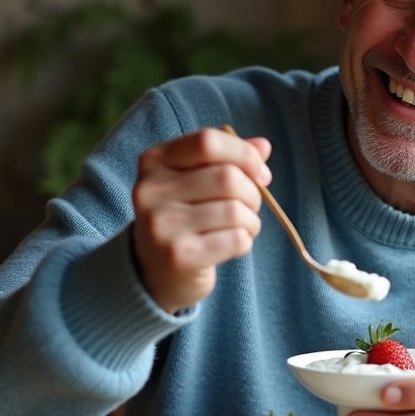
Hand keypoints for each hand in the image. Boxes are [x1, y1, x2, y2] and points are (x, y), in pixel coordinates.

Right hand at [132, 127, 270, 312]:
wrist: (155, 273)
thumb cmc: (185, 218)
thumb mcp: (197, 181)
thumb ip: (228, 159)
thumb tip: (263, 146)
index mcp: (154, 162)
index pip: (208, 141)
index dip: (244, 154)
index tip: (260, 172)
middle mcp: (150, 190)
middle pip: (228, 177)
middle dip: (253, 193)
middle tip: (250, 207)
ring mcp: (161, 224)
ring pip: (235, 210)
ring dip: (251, 221)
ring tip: (240, 228)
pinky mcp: (178, 256)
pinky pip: (236, 239)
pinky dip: (245, 241)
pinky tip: (231, 246)